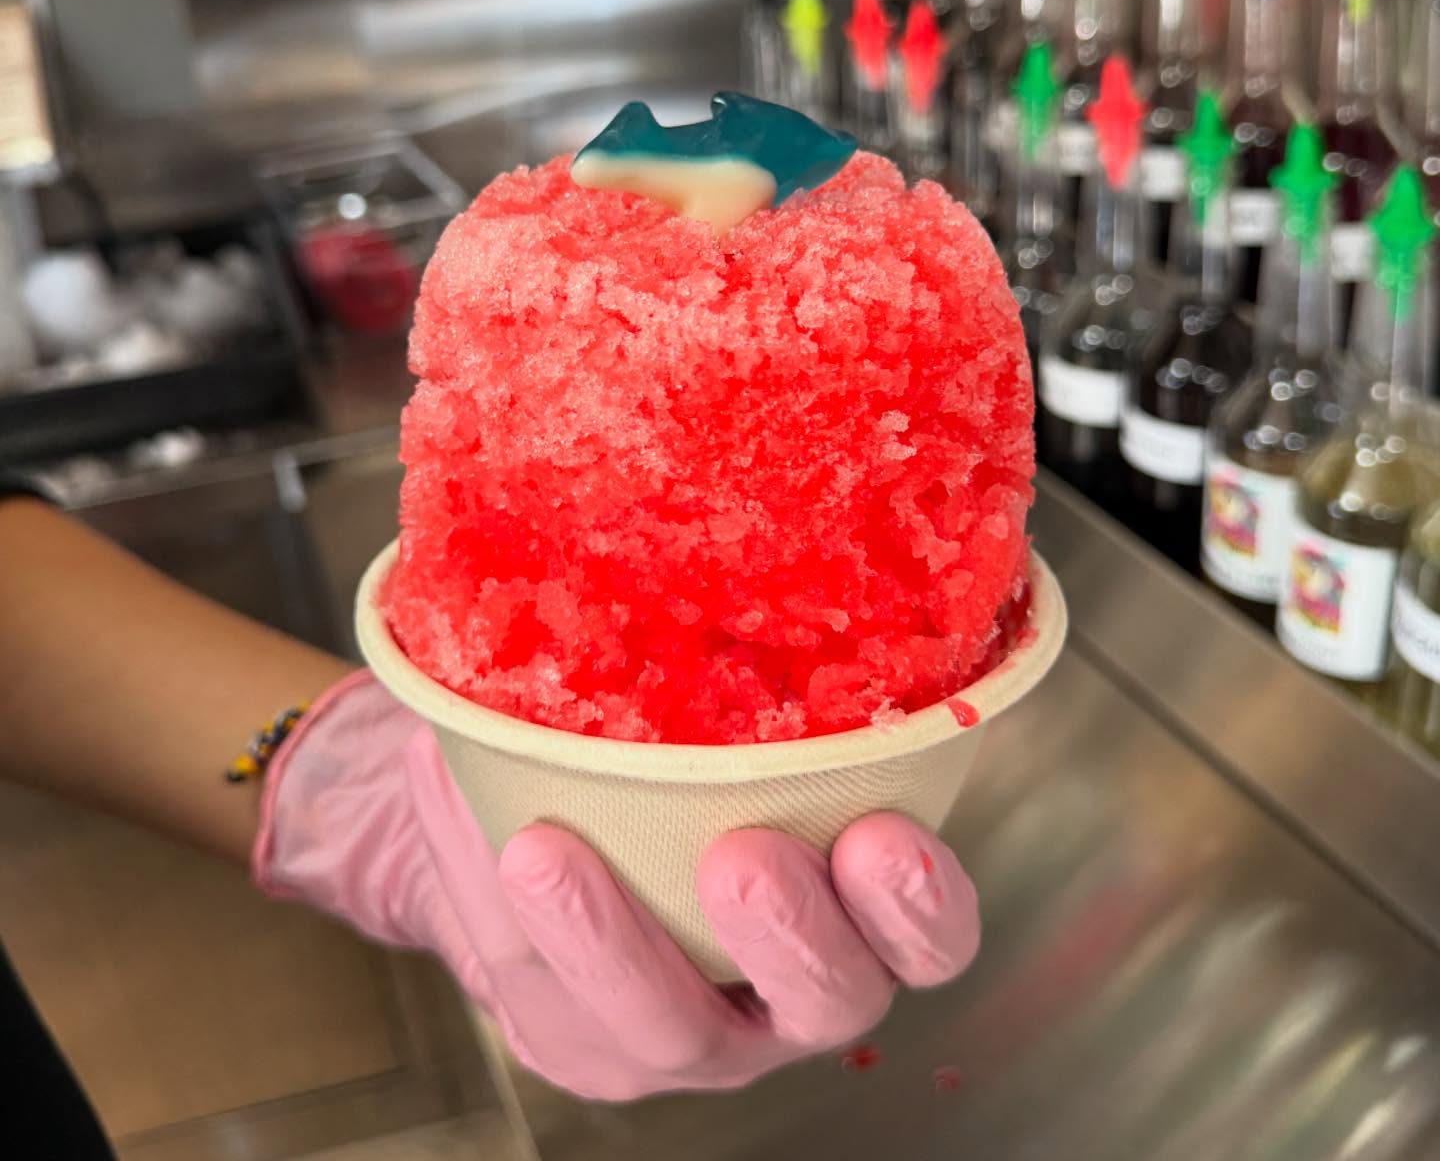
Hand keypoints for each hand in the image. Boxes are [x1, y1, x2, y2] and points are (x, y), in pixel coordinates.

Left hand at [256, 673, 979, 1099]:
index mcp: (857, 910)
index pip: (925, 935)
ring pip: (668, 1021)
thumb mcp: (741, 694)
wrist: (551, 816)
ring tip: (549, 853)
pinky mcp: (575, 1037)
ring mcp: (683, 1027)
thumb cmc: (676, 739)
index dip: (921, 906)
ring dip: (614, 941)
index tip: (888, 836)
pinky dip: (499, 908)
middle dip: (795, 936)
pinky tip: (478, 829)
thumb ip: (787, 639)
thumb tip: (813, 487)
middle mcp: (785, 989)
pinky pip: (539, 991)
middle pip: (826, 1000)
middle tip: (747, 856)